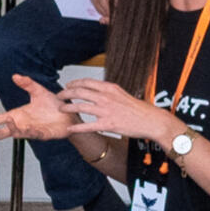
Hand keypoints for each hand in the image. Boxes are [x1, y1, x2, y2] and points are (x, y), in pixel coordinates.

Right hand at [0, 74, 87, 142]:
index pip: (0, 119)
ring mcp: (32, 130)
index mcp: (19, 115)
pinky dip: (29, 131)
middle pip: (4, 131)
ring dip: (11, 129)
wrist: (70, 113)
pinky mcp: (43, 134)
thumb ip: (27, 84)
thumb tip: (15, 76)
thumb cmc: (55, 106)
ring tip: (9, 120)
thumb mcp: (39, 91)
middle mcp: (23, 124)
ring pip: (17, 133)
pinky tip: (26, 127)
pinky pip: (34, 134)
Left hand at [57, 79, 172, 142]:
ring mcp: (106, 111)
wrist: (150, 120)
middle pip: (80, 92)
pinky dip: (77, 127)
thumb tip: (97, 91)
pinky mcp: (107, 124)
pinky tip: (70, 129)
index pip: (87, 82)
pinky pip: (88, 126)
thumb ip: (108, 92)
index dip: (74, 83)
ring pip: (80, 106)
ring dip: (68, 107)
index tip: (67, 85)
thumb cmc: (138, 109)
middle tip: (59, 96)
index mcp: (110, 88)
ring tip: (61, 109)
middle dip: (66, 93)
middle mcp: (106, 97)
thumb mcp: (122, 94)